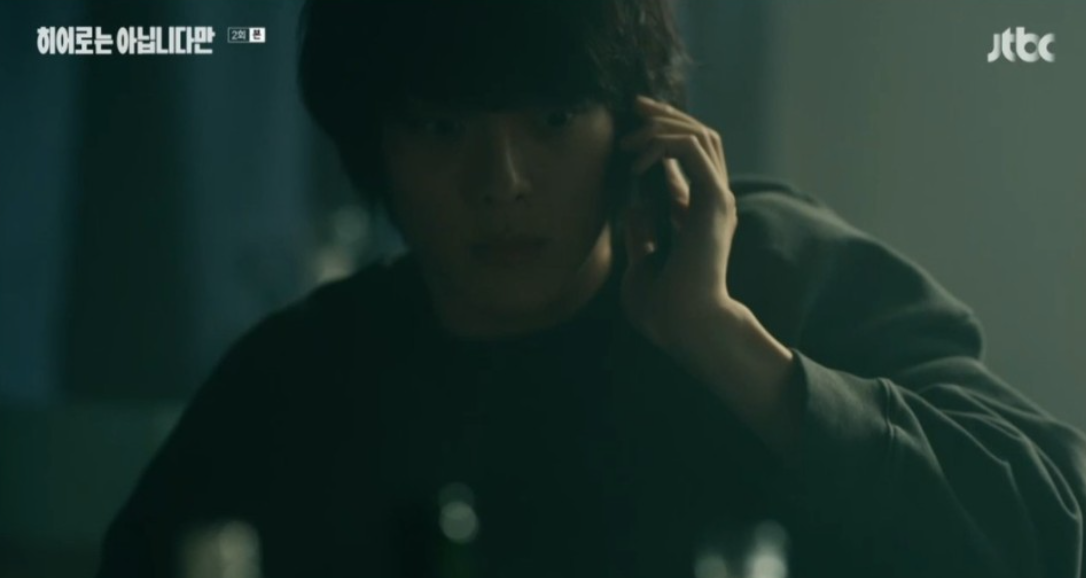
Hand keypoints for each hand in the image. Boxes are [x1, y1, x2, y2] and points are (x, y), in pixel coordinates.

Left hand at [616, 95, 739, 351]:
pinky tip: (636, 161)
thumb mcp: (642, 266)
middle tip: (634, 108)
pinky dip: (663, 144)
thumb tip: (634, 206)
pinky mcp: (712, 201)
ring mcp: (717, 199)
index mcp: (700, 215)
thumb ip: (641, 235)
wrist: (686, 327)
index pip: (692, 159)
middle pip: (701, 137)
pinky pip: (692, 149)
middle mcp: (714, 201)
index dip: (663, 135)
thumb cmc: (665, 310)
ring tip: (631, 136)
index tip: (631, 127)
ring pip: (701, 135)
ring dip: (663, 125)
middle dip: (666, 116)